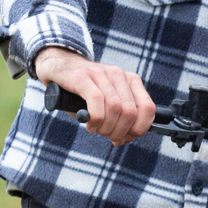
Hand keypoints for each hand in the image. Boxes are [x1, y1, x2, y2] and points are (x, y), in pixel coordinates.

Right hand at [32, 46, 155, 145]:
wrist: (59, 68)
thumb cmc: (83, 93)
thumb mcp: (106, 106)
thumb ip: (119, 121)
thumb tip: (124, 140)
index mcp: (131, 81)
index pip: (148, 108)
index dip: (139, 129)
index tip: (126, 137)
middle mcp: (119, 75)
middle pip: (130, 112)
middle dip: (119, 132)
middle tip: (107, 135)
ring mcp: (101, 74)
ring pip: (115, 108)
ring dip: (106, 127)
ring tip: (96, 130)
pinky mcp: (83, 76)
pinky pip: (96, 100)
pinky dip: (96, 118)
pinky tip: (90, 124)